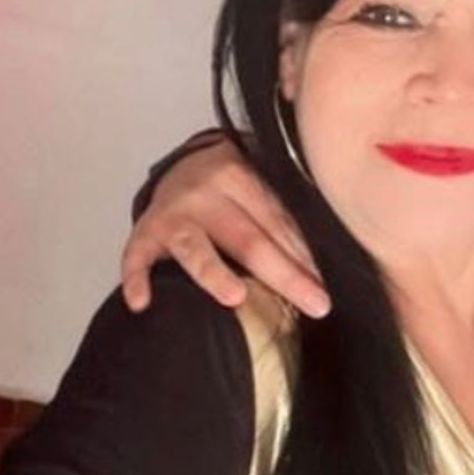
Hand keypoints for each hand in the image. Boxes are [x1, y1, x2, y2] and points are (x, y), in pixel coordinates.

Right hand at [123, 134, 330, 318]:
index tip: (331, 286)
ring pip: (196, 247)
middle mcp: (208, 190)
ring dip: (214, 273)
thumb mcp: (264, 189)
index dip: (308, 256)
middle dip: (286, 275)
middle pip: (250, 240)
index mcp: (244, 175)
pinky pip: (136, 258)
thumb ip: (290, 216)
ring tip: (234, 297)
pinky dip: (138, 280)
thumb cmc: (237, 192)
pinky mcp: (145, 233)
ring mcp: (174, 212)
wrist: (181, 170)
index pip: (281, 222)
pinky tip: (142, 303)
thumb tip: (337, 259)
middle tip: (317, 304)